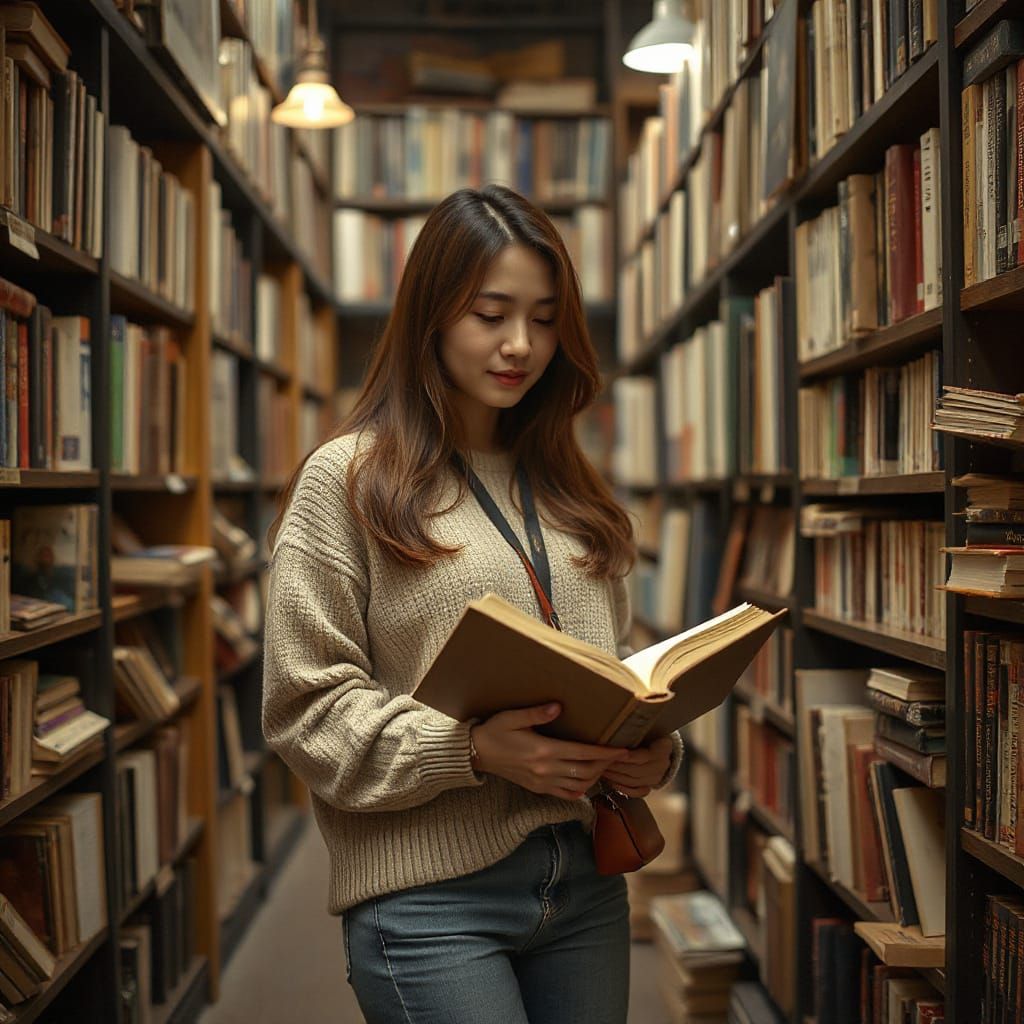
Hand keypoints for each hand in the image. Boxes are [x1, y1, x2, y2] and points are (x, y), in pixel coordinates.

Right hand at [470, 703, 627, 800]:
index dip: (606, 753)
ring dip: (597, 776)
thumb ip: (536, 713)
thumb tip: (559, 706)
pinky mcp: (538, 788)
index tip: (623, 750)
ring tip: (606, 765)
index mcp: (543, 751)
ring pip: (579, 785)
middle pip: (586, 771)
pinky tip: (587, 779)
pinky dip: (582, 789)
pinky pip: (566, 794)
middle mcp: (545, 770)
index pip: (583, 753)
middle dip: (607, 764)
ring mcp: (542, 782)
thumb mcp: (512, 717)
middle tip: (620, 755)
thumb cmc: (495, 731)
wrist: (477, 754)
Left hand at [601, 736, 674, 797]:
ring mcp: (656, 778)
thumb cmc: (648, 734)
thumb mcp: (645, 730)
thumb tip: (614, 732)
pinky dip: (623, 788)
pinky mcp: (651, 786)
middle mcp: (661, 765)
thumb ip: (634, 732)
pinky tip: (610, 782)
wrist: (660, 747)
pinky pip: (637, 792)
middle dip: (615, 767)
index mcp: (662, 749)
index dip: (626, 757)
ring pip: (633, 781)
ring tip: (601, 770)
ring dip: (615, 777)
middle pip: (635, 770)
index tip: (611, 753)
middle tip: (600, 762)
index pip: (642, 757)